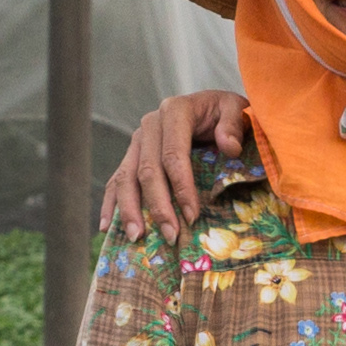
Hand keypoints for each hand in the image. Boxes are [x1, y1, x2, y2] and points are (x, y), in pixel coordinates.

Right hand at [102, 90, 254, 235]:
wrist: (212, 108)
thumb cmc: (225, 113)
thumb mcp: (237, 109)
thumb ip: (234, 124)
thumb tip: (228, 146)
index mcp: (175, 111)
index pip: (173, 154)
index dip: (181, 187)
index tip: (192, 216)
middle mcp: (151, 124)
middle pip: (147, 170)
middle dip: (158, 206)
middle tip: (170, 235)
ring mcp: (138, 141)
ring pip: (126, 177)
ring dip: (130, 210)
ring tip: (136, 237)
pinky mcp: (132, 155)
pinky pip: (116, 180)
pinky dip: (111, 203)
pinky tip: (108, 227)